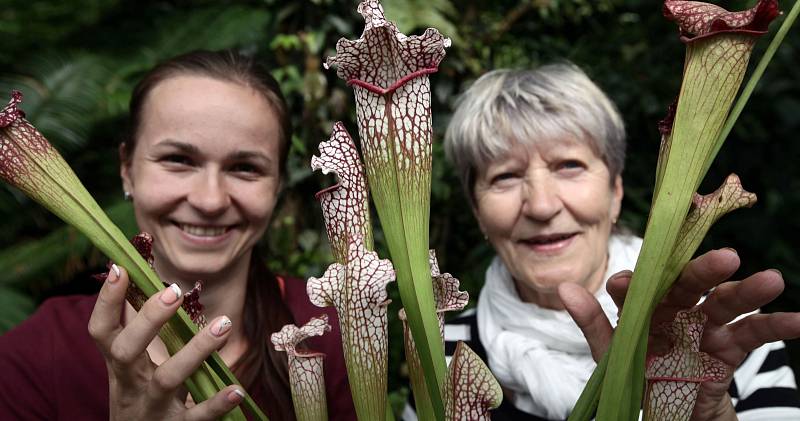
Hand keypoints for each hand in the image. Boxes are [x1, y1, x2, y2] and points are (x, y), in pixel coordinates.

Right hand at [88, 265, 243, 419]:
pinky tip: (236, 388)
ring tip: (224, 324)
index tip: (120, 268)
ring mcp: (154, 409)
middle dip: (148, 320)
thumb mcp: (131, 368)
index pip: (102, 331)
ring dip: (196, 350)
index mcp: (120, 366)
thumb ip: (136, 330)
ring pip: (168, 379)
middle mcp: (131, 386)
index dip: (106, 302)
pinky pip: (198, 417)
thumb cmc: (140, 397)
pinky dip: (217, 403)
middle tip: (174, 291)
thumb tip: (136, 276)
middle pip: (126, 351)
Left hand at [559, 248, 799, 420]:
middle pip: (689, 285)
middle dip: (706, 271)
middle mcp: (675, 309)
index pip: (639, 286)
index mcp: (643, 306)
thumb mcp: (613, 354)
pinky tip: (799, 321)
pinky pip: (755, 334)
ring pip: (726, 302)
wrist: (668, 411)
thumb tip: (563, 288)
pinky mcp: (729, 347)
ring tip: (771, 280)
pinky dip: (779, 326)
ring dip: (750, 292)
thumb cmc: (638, 374)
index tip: (625, 283)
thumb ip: (592, 323)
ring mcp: (704, 326)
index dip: (633, 282)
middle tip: (727, 257)